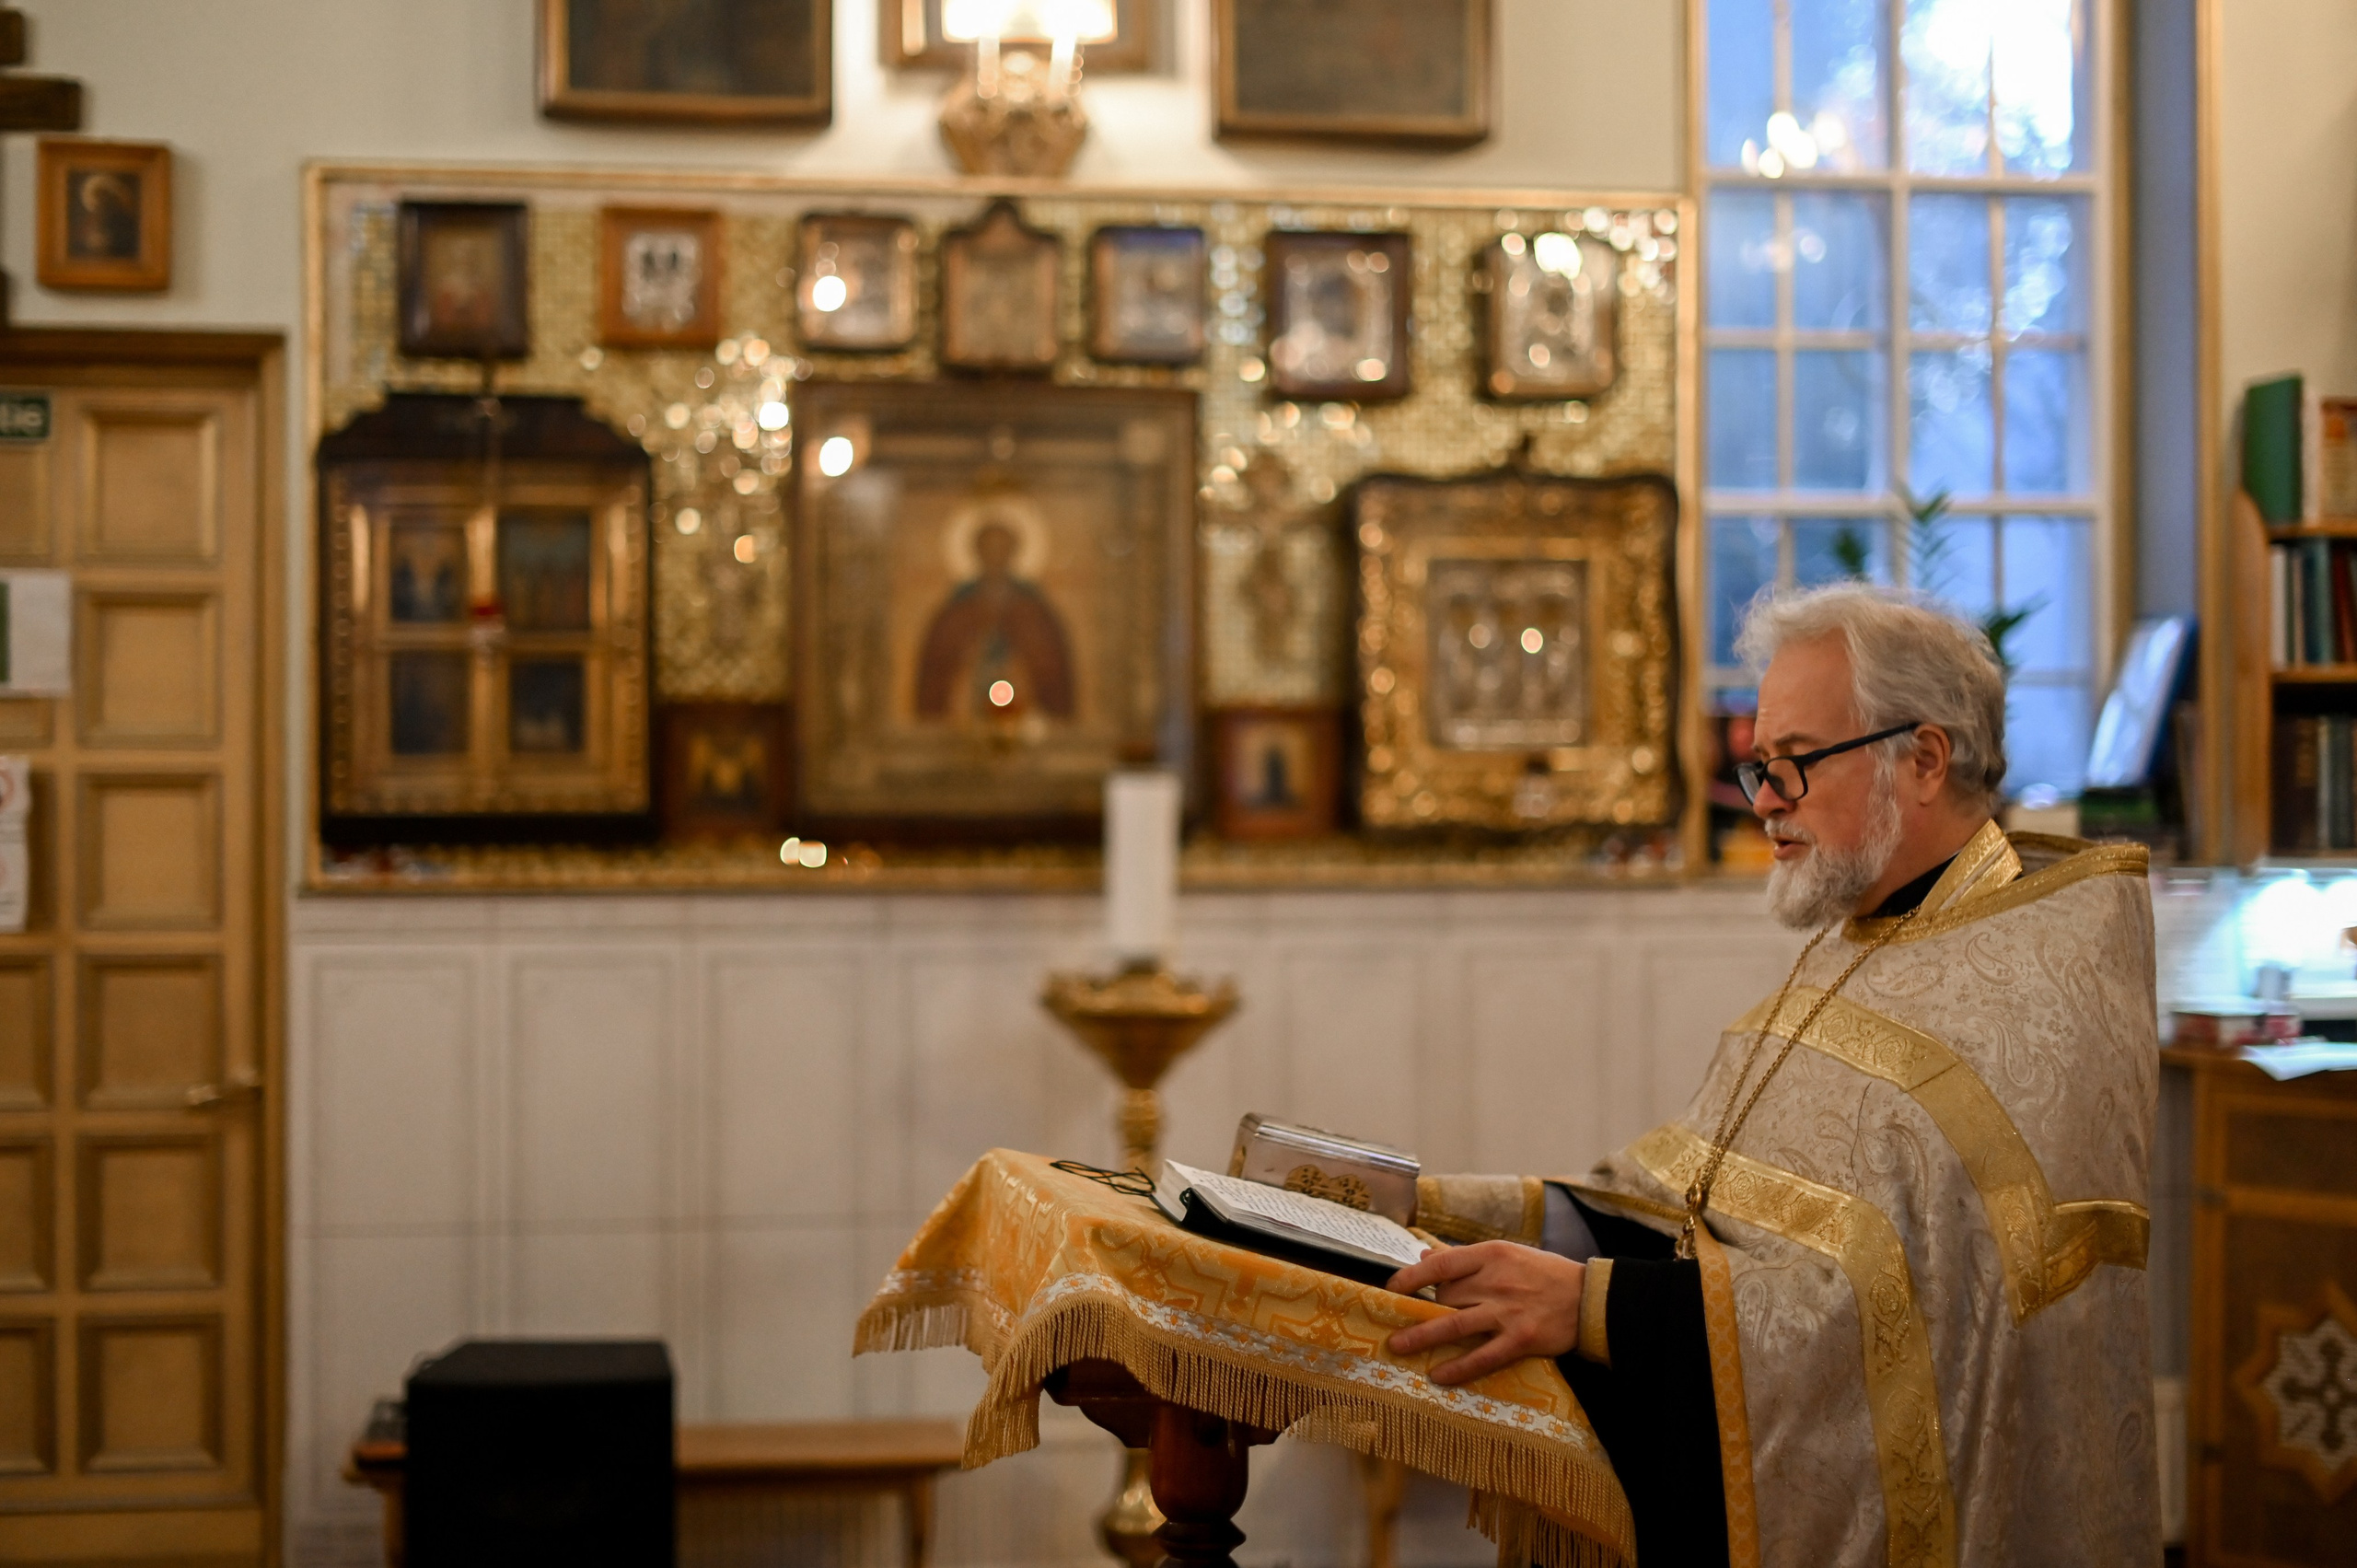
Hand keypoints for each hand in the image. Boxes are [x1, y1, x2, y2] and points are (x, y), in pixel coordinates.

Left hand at [1383, 1242, 1584, 1386]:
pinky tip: (1439, 1375)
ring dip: (1422, 1337)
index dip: (1412, 1277)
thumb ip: (1466, 1258)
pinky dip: (1459, 1367)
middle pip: (1446, 1296)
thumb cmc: (1546, 1273)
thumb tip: (1426, 1255)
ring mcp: (1508, 1312)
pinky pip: (1482, 1356)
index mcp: (1492, 1254)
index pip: (1442, 1264)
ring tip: (1398, 1346)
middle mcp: (1496, 1281)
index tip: (1392, 1288)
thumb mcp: (1508, 1254)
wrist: (1590, 1298)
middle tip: (1399, 1322)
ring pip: (1454, 1324)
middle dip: (1423, 1310)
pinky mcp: (1520, 1339)